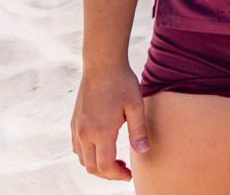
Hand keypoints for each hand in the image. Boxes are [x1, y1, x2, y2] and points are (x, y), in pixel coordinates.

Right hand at [72, 63, 148, 180]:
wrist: (102, 65)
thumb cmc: (122, 84)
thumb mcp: (137, 106)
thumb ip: (139, 131)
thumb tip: (143, 152)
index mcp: (101, 131)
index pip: (104, 166)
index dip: (117, 175)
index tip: (129, 176)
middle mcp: (84, 133)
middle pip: (91, 167)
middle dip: (108, 174)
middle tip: (125, 170)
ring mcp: (76, 129)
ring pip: (82, 160)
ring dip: (97, 165)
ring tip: (117, 160)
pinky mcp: (74, 123)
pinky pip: (77, 148)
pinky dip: (89, 155)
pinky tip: (104, 148)